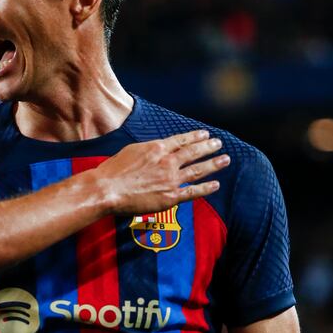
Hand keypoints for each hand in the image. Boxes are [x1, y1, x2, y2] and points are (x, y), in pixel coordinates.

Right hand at [95, 130, 229, 214]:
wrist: (107, 189)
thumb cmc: (113, 170)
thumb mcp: (131, 151)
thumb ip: (148, 150)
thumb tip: (157, 149)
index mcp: (156, 149)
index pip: (181, 141)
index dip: (195, 137)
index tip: (205, 134)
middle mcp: (167, 162)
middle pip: (193, 152)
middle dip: (208, 147)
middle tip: (219, 143)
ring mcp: (170, 179)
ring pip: (197, 170)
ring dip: (213, 164)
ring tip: (225, 159)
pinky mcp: (170, 197)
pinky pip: (192, 192)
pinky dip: (206, 188)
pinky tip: (216, 185)